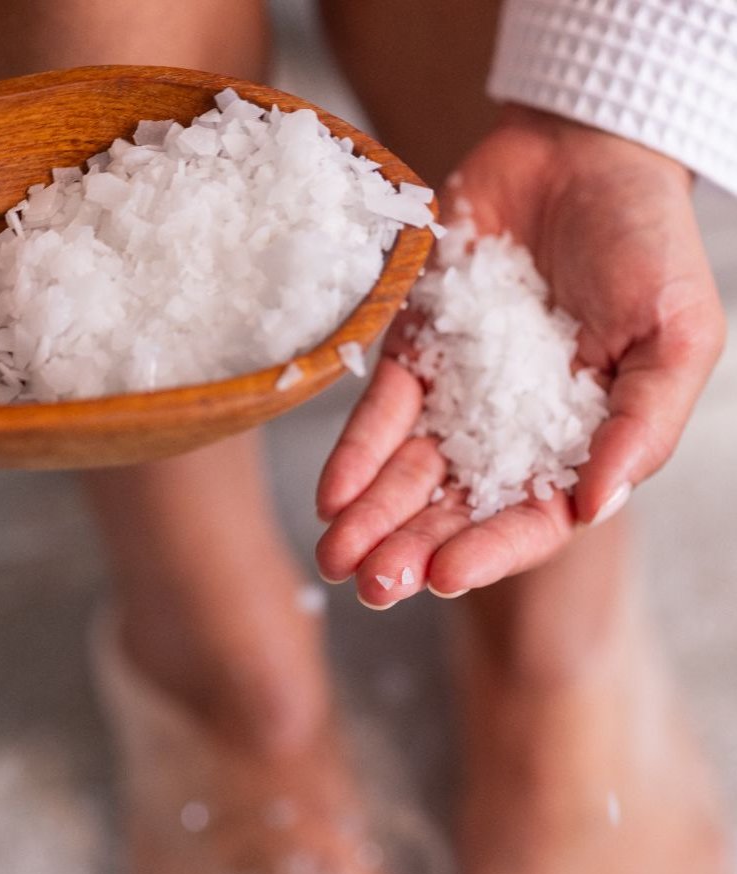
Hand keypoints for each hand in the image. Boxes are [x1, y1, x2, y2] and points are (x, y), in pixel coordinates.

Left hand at [316, 106, 724, 603]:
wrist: (580, 155)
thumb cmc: (646, 246)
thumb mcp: (674, 335)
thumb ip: (642, 423)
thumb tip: (595, 505)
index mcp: (576, 444)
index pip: (530, 516)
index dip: (488, 550)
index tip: (443, 575)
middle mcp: (509, 434)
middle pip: (454, 508)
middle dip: (410, 549)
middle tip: (369, 587)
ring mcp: (455, 396)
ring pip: (407, 472)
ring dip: (370, 519)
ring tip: (335, 558)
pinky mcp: (411, 354)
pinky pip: (378, 413)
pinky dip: (353, 454)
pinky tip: (330, 496)